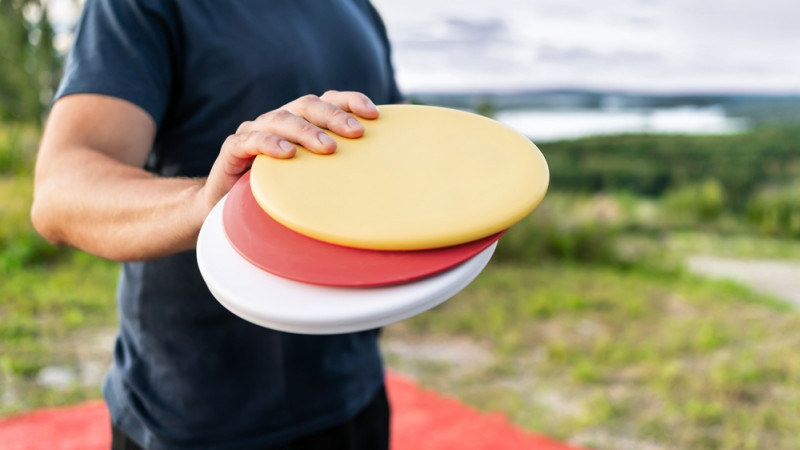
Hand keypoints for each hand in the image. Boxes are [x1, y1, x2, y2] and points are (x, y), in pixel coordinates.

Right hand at [201, 90, 379, 209]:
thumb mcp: (314, 181)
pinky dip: (268, 143)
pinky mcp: (233, 150)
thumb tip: (383, 183)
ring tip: (327, 148)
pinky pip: (250, 141)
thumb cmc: (280, 194)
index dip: (350, 101)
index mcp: (301, 122)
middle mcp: (278, 121)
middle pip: (307, 105)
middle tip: (356, 133)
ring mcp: (254, 132)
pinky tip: (287, 153)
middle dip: (334, 116)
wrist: (227, 209)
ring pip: (280, 118)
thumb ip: (339, 173)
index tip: (374, 115)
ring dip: (306, 131)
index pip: (328, 100)